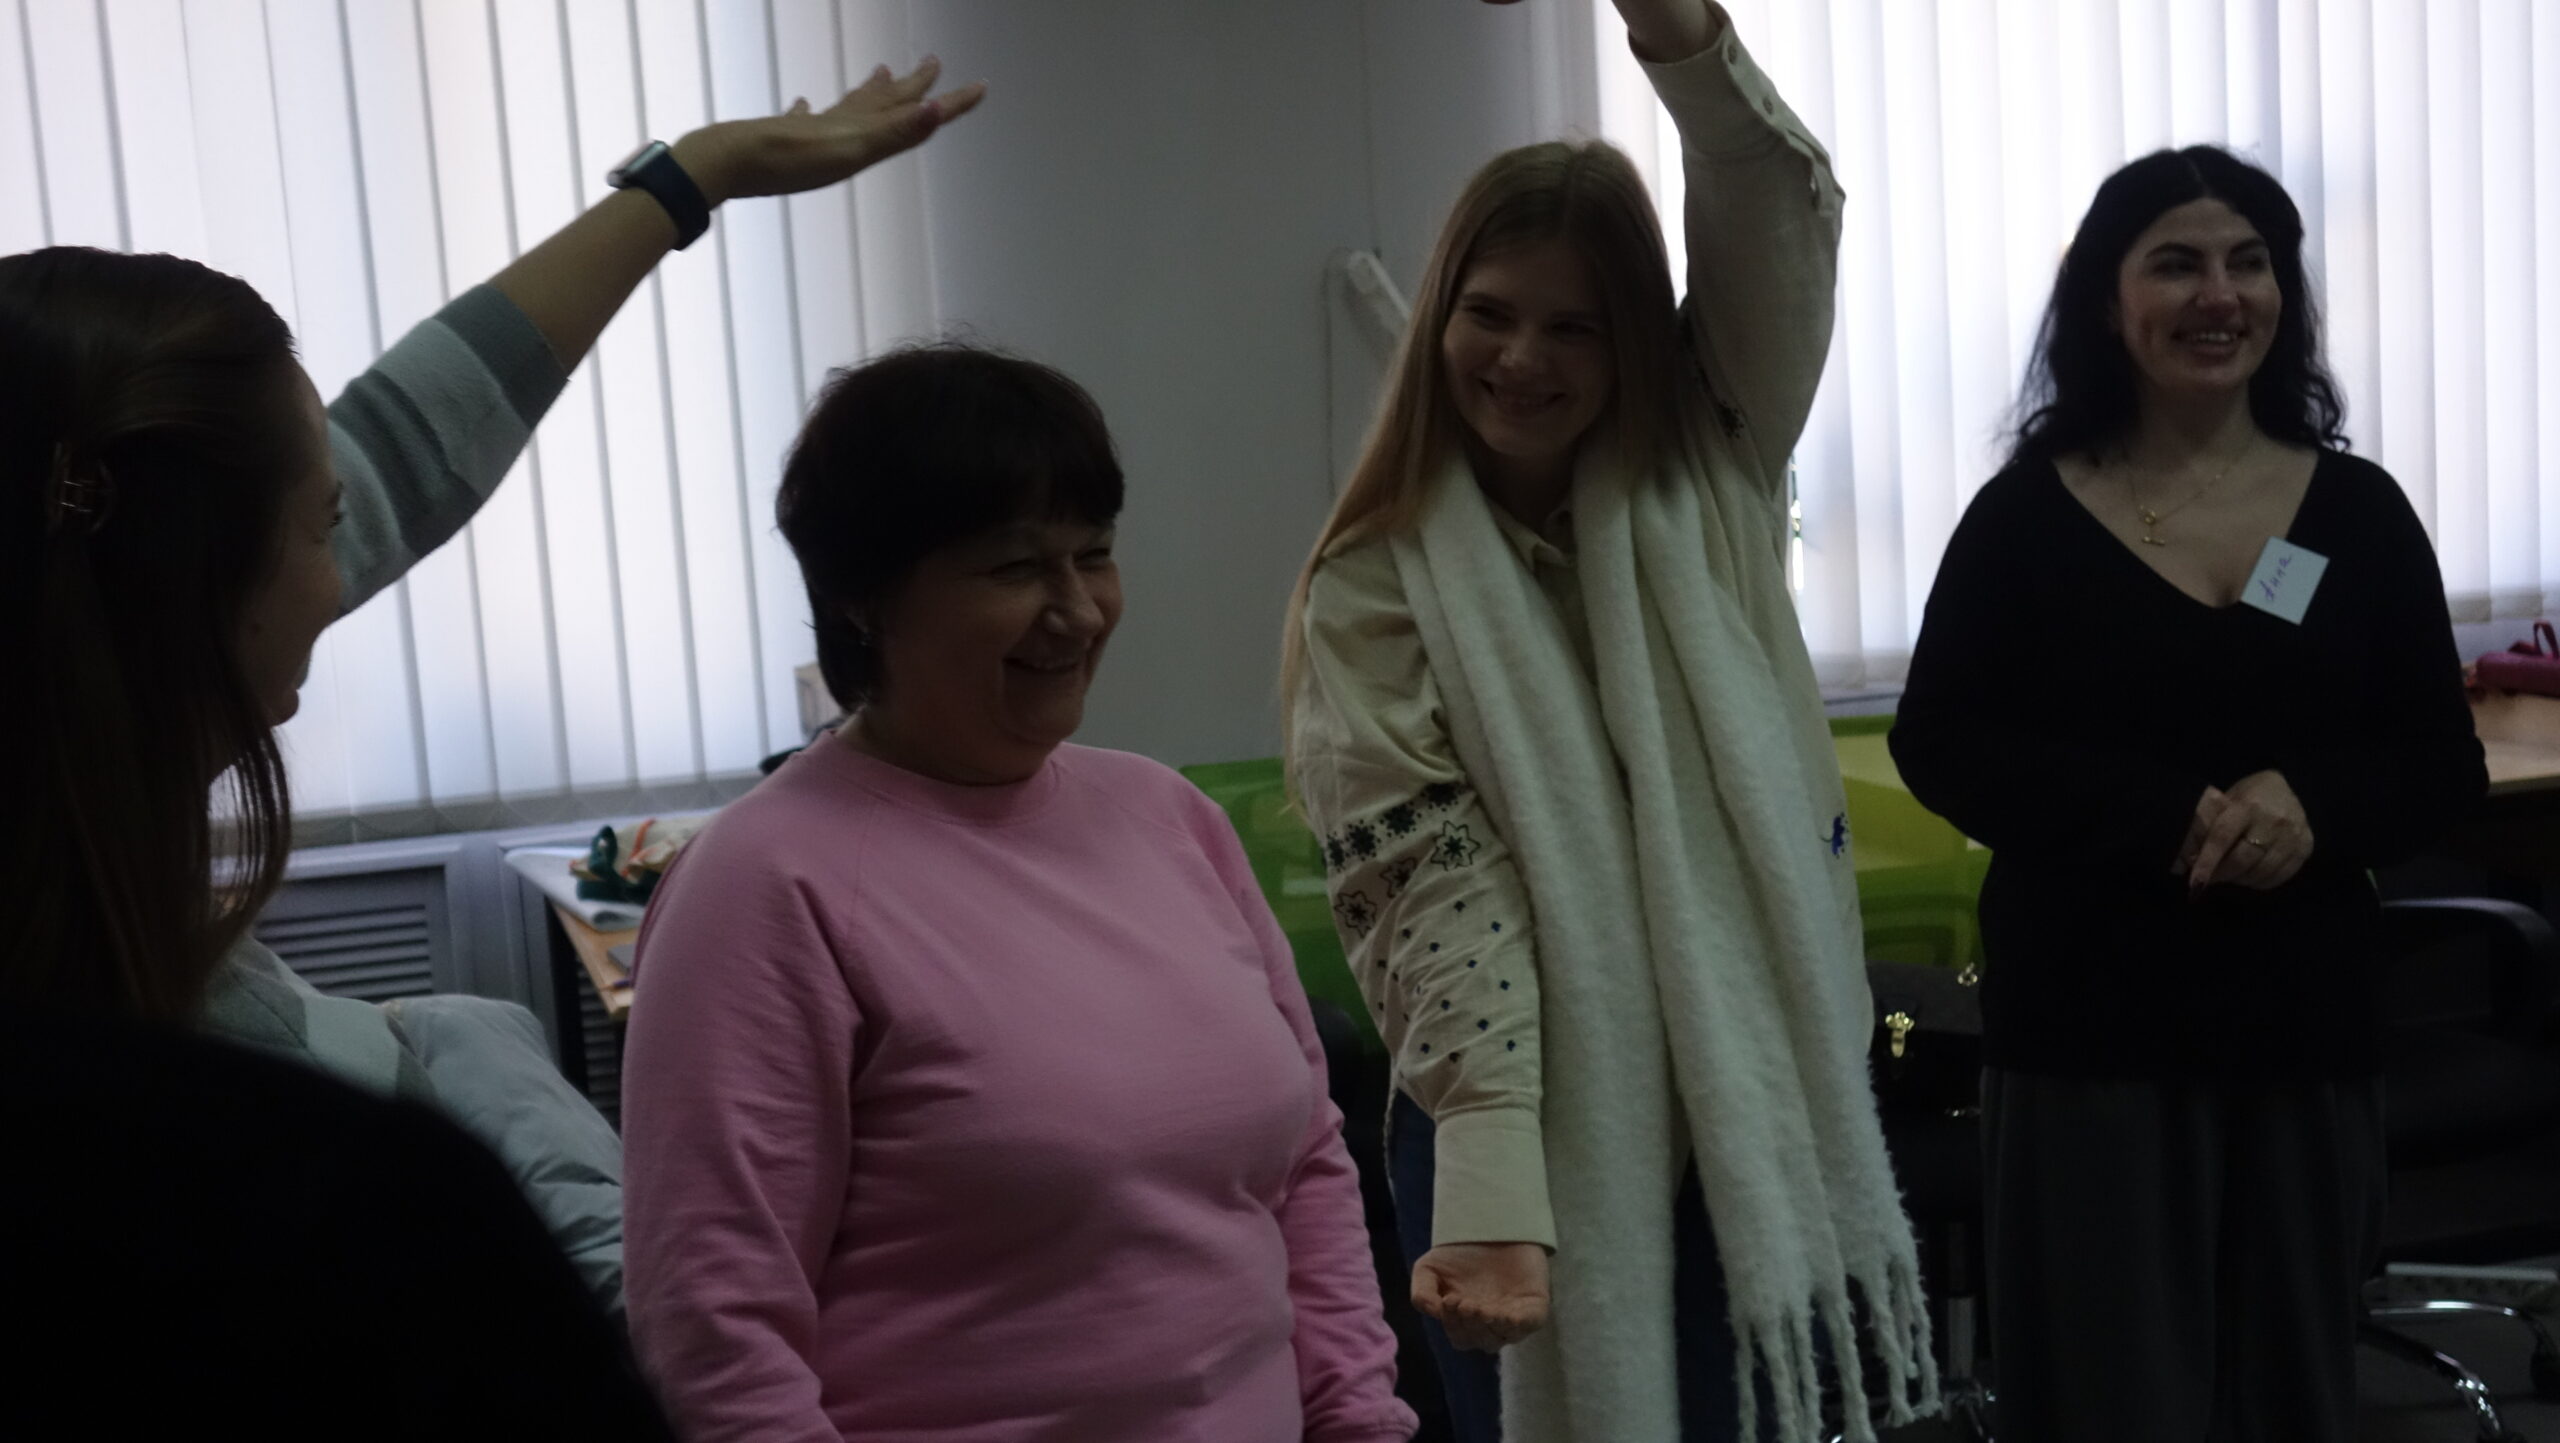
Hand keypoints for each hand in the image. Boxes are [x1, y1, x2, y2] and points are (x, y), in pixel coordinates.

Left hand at [671, 57, 985, 206]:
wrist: (731, 160)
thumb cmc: (793, 162)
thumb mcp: (853, 151)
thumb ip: (896, 133)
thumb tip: (939, 108)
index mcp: (863, 125)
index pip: (917, 110)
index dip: (951, 103)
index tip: (980, 86)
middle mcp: (842, 119)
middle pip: (886, 96)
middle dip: (914, 83)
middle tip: (932, 61)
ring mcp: (812, 126)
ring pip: (850, 102)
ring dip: (871, 89)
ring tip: (882, 72)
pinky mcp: (784, 137)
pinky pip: (805, 116)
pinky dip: (810, 108)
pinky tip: (802, 103)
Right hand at [1412, 1242, 1549, 1352]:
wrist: (1490, 1225)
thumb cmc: (1460, 1253)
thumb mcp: (1429, 1269)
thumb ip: (1422, 1293)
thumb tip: (1433, 1311)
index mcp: (1467, 1322)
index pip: (1460, 1336)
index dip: (1453, 1324)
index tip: (1448, 1300)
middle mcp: (1491, 1324)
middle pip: (1480, 1340)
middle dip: (1471, 1325)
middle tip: (1464, 1303)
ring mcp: (1514, 1317)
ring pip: (1503, 1336)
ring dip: (1491, 1326)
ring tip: (1482, 1309)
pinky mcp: (1535, 1306)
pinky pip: (1529, 1324)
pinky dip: (1518, 1324)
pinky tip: (1505, 1315)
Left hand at [2177, 771, 2312, 893]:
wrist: (2292, 786)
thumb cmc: (2250, 796)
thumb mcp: (2226, 802)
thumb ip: (2207, 829)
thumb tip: (2184, 864)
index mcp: (2248, 806)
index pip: (2222, 838)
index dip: (2207, 863)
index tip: (2194, 883)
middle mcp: (2273, 821)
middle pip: (2242, 859)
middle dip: (2221, 874)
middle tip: (2209, 879)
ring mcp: (2293, 835)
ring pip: (2261, 871)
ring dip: (2240, 880)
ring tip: (2231, 874)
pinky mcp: (2306, 847)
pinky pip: (2280, 876)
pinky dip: (2261, 882)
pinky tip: (2251, 876)